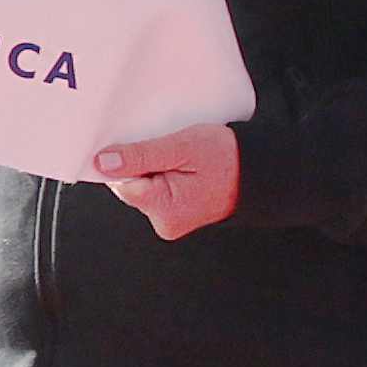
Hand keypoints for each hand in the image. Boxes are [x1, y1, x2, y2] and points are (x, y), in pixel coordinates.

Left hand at [87, 121, 240, 240]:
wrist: (263, 172)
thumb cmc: (230, 158)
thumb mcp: (182, 147)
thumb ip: (141, 156)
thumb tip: (103, 163)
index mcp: (164, 208)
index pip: (119, 182)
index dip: (126, 159)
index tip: (144, 144)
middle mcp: (164, 221)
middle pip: (130, 185)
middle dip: (141, 163)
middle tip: (168, 150)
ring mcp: (171, 220)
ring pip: (143, 186)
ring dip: (153, 168)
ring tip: (179, 159)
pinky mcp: (176, 213)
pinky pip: (156, 189)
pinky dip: (162, 174)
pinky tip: (180, 167)